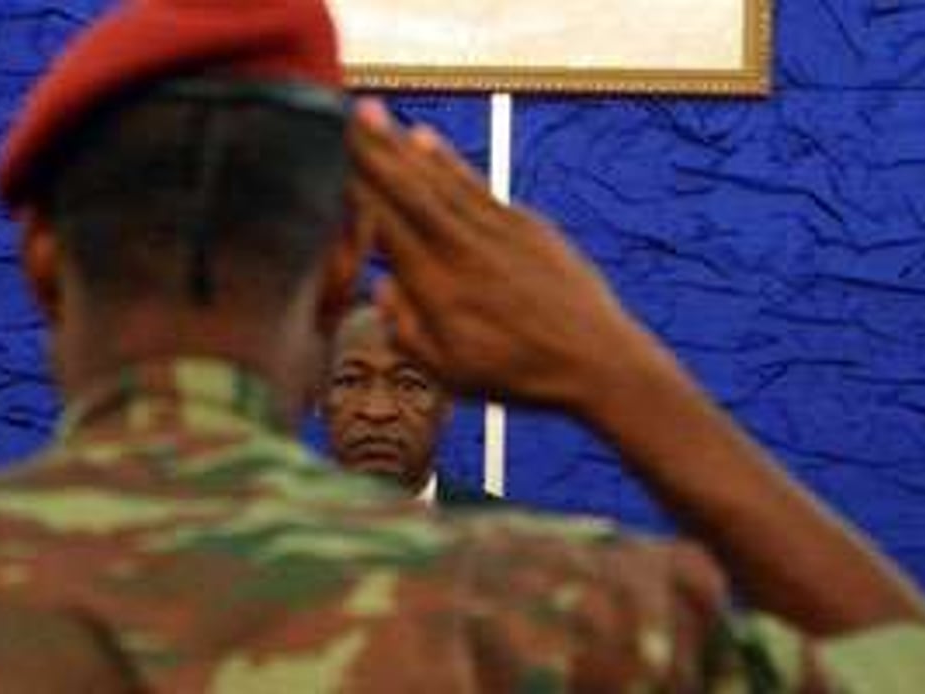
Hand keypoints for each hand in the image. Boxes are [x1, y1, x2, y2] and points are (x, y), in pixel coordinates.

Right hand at [349, 99, 657, 410]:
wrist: (596, 362)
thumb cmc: (519, 377)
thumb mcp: (450, 374)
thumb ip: (406, 330)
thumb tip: (382, 284)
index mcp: (437, 289)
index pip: (385, 227)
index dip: (356, 190)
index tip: (327, 160)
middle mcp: (461, 251)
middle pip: (407, 192)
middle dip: (373, 151)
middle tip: (342, 116)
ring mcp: (496, 233)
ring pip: (438, 181)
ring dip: (402, 145)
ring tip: (373, 114)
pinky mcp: (526, 226)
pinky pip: (476, 185)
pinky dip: (448, 161)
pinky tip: (424, 139)